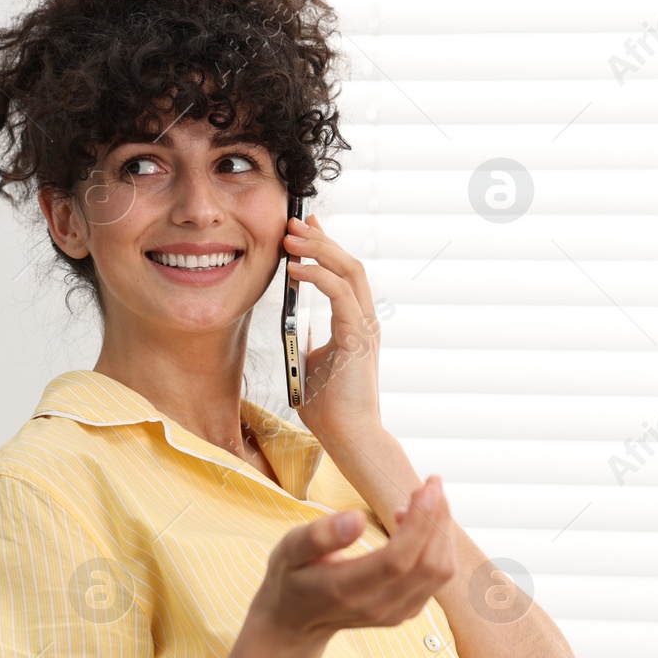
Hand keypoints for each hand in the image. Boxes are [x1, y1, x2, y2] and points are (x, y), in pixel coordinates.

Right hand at [250, 475, 455, 645]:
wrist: (295, 622)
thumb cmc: (291, 577)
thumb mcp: (290, 550)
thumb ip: (319, 536)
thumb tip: (357, 519)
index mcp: (346, 590)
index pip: (397, 560)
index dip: (419, 523)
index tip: (425, 487)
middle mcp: (377, 607)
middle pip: (429, 566)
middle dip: (438, 519)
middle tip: (431, 483)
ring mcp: (396, 614)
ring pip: (440, 572)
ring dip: (442, 530)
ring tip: (423, 499)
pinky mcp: (408, 611)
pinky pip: (438, 578)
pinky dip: (439, 545)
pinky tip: (416, 524)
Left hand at [283, 212, 383, 439]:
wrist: (348, 436)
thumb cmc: (330, 407)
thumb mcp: (313, 362)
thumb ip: (309, 340)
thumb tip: (296, 324)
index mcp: (356, 324)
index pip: (345, 274)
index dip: (326, 246)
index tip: (305, 227)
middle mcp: (365, 320)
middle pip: (349, 263)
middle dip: (321, 238)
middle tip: (294, 221)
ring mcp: (365, 327)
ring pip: (349, 271)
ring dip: (320, 249)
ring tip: (291, 238)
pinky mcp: (358, 337)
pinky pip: (340, 294)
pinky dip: (318, 276)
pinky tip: (295, 269)